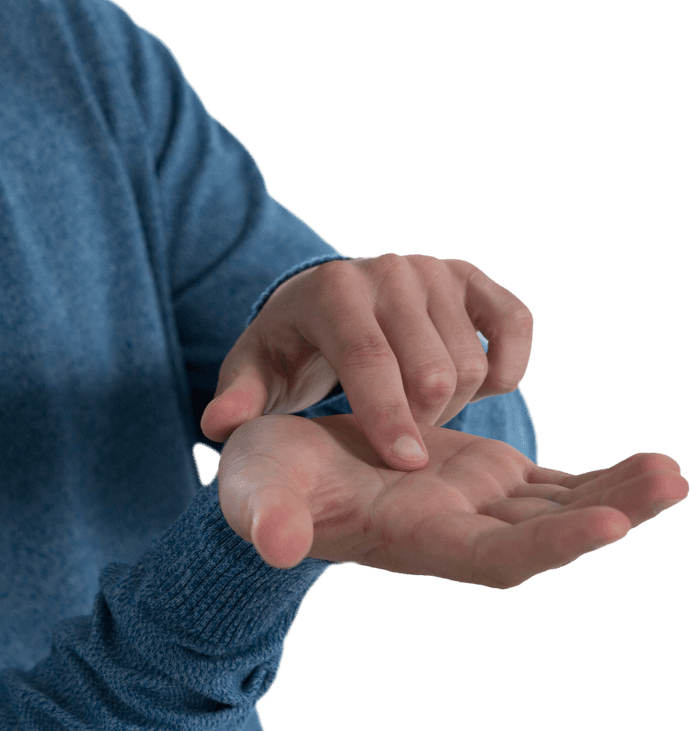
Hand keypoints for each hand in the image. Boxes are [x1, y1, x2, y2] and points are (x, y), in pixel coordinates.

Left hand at [201, 254, 533, 470]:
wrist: (328, 303)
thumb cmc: (290, 349)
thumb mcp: (256, 373)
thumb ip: (238, 399)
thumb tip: (219, 426)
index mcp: (330, 290)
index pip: (367, 356)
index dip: (387, 413)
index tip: (404, 463)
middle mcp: (386, 269)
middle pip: (431, 367)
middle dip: (419, 421)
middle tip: (395, 440)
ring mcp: (434, 269)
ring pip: (471, 359)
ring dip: (452, 403)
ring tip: (413, 408)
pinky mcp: (473, 279)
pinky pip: (514, 326)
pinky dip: (504, 367)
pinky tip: (473, 388)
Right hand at [216, 413, 687, 585]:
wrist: (284, 473)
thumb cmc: (266, 485)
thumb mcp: (257, 494)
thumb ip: (265, 519)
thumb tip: (276, 543)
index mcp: (410, 537)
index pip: (492, 556)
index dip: (549, 543)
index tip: (608, 524)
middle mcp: (453, 531)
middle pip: (544, 534)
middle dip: (609, 513)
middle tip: (669, 479)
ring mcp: (472, 505)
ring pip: (557, 507)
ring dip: (614, 494)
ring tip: (671, 470)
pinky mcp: (479, 479)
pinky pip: (549, 485)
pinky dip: (594, 479)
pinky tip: (638, 466)